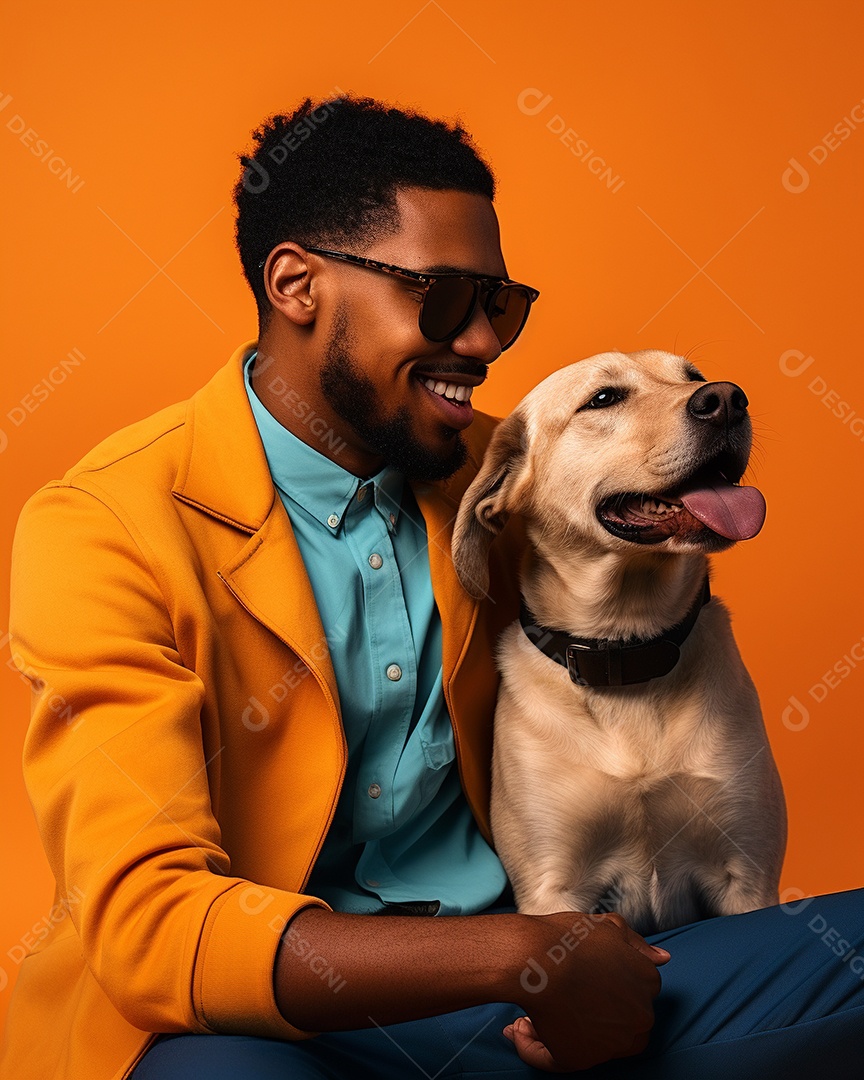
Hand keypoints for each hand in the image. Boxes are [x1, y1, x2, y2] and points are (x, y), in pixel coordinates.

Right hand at [503, 912, 669, 1071]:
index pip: (634, 993)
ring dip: (566, 1031)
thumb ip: (637, 943)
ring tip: (536, 1009)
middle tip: (562, 995)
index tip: (582, 980)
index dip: (606, 987)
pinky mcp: (579, 1060)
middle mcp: (637, 1017)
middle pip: (619, 1021)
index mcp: (647, 981)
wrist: (536, 956)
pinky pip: (556, 1061)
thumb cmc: (567, 937)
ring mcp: (612, 1043)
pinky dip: (535, 1048)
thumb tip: (663, 958)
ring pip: (589, 1043)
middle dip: (592, 1011)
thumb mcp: (609, 927)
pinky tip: (519, 1028)